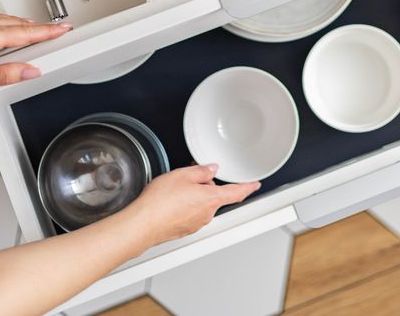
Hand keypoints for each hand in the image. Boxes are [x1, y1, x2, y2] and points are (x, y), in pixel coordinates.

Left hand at [0, 10, 71, 94]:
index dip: (47, 32)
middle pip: (17, 23)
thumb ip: (4, 75)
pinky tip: (2, 33)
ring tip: (31, 36)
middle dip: (38, 28)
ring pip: (3, 19)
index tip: (63, 29)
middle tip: (54, 32)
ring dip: (20, 26)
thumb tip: (29, 71)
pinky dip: (2, 24)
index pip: (25, 33)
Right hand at [126, 165, 260, 246]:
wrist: (144, 223)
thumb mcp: (182, 175)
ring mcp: (196, 224)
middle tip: (188, 178)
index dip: (248, 187)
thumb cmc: (160, 201)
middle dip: (204, 186)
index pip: (237, 193)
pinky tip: (170, 202)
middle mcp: (207, 214)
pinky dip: (183, 206)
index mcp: (211, 199)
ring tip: (174, 190)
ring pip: (201, 205)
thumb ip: (201, 171)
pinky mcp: (185, 229)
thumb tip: (211, 169)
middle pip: (214, 196)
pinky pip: (190, 214)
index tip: (255, 184)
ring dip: (193, 196)